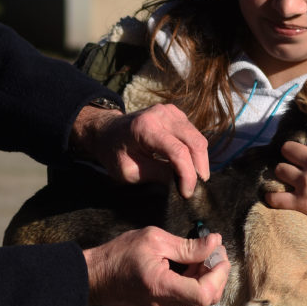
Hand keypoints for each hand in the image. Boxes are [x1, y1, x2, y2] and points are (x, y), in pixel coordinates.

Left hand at [71, 103, 209, 197]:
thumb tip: (184, 182)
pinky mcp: (176, 113)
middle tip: (195, 189)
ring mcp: (170, 111)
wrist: (107, 132)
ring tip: (191, 179)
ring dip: (199, 161)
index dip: (187, 175)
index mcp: (145, 128)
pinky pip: (194, 134)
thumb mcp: (130, 171)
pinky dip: (194, 152)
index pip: (178, 152)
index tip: (187, 193)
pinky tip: (187, 164)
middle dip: (199, 169)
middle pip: (195, 143)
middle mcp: (160, 114)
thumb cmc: (114, 154)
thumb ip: (158, 175)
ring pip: (198, 139)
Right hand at [84, 227, 229, 305]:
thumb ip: (187, 245)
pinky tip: (187, 264)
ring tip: (200, 254)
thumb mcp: (154, 240)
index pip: (205, 293)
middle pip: (206, 298)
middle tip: (214, 250)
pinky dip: (193, 282)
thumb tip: (214, 243)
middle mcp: (165, 305)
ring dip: (205, 277)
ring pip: (197, 299)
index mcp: (163, 287)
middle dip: (216, 274)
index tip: (219, 254)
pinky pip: (185, 299)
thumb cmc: (119, 254)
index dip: (220, 275)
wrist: (94, 276)